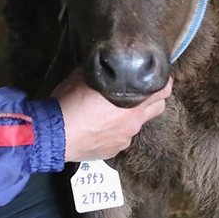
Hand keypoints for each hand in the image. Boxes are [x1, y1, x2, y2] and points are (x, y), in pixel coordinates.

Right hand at [52, 70, 172, 161]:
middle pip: (158, 108)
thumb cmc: (69, 102)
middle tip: (138, 92)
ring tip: (108, 113)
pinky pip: (121, 138)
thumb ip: (101, 72)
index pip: (164, 90)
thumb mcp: (82, 77)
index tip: (156, 76)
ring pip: (136, 124)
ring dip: (129, 116)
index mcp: (131, 100)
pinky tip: (97, 128)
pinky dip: (114, 131)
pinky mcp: (114, 151)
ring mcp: (125, 138)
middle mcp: (134, 121)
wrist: (54, 135)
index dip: (163, 81)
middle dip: (152, 99)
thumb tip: (105, 66)